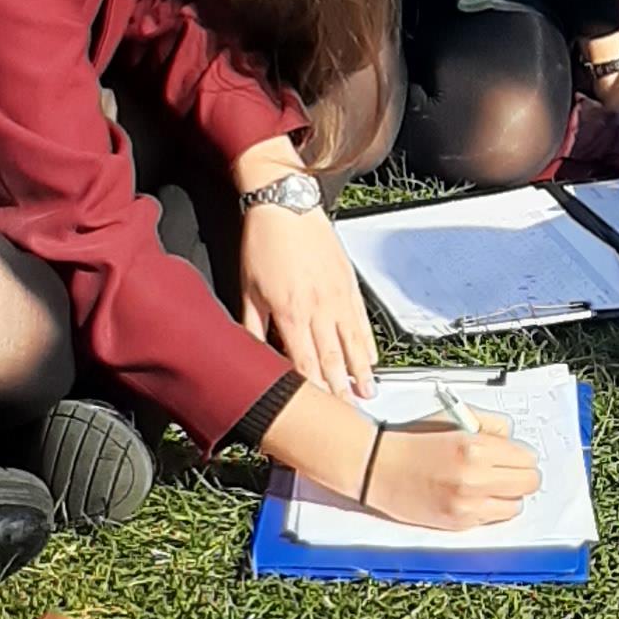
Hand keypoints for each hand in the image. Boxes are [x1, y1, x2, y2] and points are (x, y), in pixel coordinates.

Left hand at [236, 196, 377, 402]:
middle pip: (333, 359)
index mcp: (290, 312)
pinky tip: (371, 360)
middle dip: (341, 390)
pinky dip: (367, 343)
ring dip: (360, 372)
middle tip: (349, 414)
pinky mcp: (349, 284)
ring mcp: (338, 297)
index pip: (304, 363)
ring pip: (352, 343)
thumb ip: (252, 326)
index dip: (314, 390)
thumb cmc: (263, 243)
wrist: (286, 204)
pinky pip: (361, 321)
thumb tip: (254, 355)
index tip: (321, 410)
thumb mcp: (247, 288)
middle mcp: (318, 308)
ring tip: (367, 394)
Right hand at [366, 410, 542, 533]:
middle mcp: (474, 478)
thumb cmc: (412, 441)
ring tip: (489, 486)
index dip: (521, 455)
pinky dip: (490, 509)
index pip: (527, 458)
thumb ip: (490, 424)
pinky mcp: (459, 523)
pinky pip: (494, 519)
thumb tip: (514, 438)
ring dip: (508, 495)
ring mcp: (467, 504)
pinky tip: (473, 497)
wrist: (378, 467)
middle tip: (506, 471)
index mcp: (475, 447)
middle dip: (521, 475)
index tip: (512, 455)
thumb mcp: (454, 418)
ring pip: (516, 505)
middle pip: (529, 483)